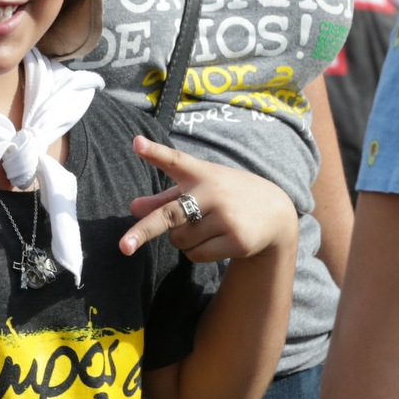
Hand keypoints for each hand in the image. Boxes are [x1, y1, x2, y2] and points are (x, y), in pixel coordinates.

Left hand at [120, 135, 297, 261]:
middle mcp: (212, 192)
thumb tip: (132, 208)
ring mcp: (225, 217)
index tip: (137, 143)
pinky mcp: (236, 240)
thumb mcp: (199, 188)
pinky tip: (214, 241)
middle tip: (123, 247)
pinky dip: (195, 253)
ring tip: (204, 228)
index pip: (175, 160)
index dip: (155, 151)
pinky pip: (195, 255)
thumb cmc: (227, 195)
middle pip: (170, 214)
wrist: (275, 213)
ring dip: (182, 240)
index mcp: (201, 173)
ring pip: (179, 240)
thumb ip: (165, 197)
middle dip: (145, 231)